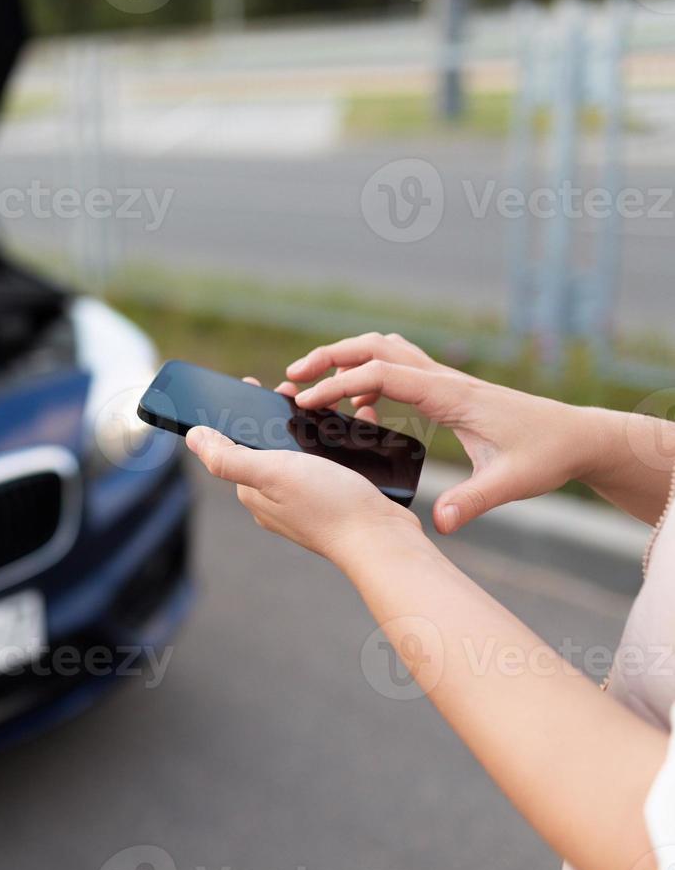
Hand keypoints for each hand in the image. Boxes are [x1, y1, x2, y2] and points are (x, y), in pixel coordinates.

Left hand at [183, 377, 423, 564]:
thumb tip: (193, 437)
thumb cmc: (327, 505)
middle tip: (293, 392)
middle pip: (269, 446)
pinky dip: (335, 440)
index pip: (237, 445)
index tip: (255, 386)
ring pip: (300, 452)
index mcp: (254, 491)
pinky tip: (348, 425)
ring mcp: (307, 499)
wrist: (383, 538)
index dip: (242, 414)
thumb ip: (228, 457)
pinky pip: (328, 461)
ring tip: (324, 402)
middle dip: (277, 415)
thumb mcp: (271, 473)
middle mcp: (276, 498)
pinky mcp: (336, 497)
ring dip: (308, 424)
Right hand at [287, 333, 589, 533]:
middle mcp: (443, 378)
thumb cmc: (546, 454)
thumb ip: (472, 502)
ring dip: (344, 360)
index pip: (381, 373)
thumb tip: (441, 523)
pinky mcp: (445, 390)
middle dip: (328, 357)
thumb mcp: (511, 483)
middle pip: (373, 346)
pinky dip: (366, 377)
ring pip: (382, 350)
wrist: (577, 436)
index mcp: (450, 393)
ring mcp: (443, 380)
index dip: (338, 385)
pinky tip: (361, 409)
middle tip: (293, 378)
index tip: (304, 402)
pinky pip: (395, 369)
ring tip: (313, 386)